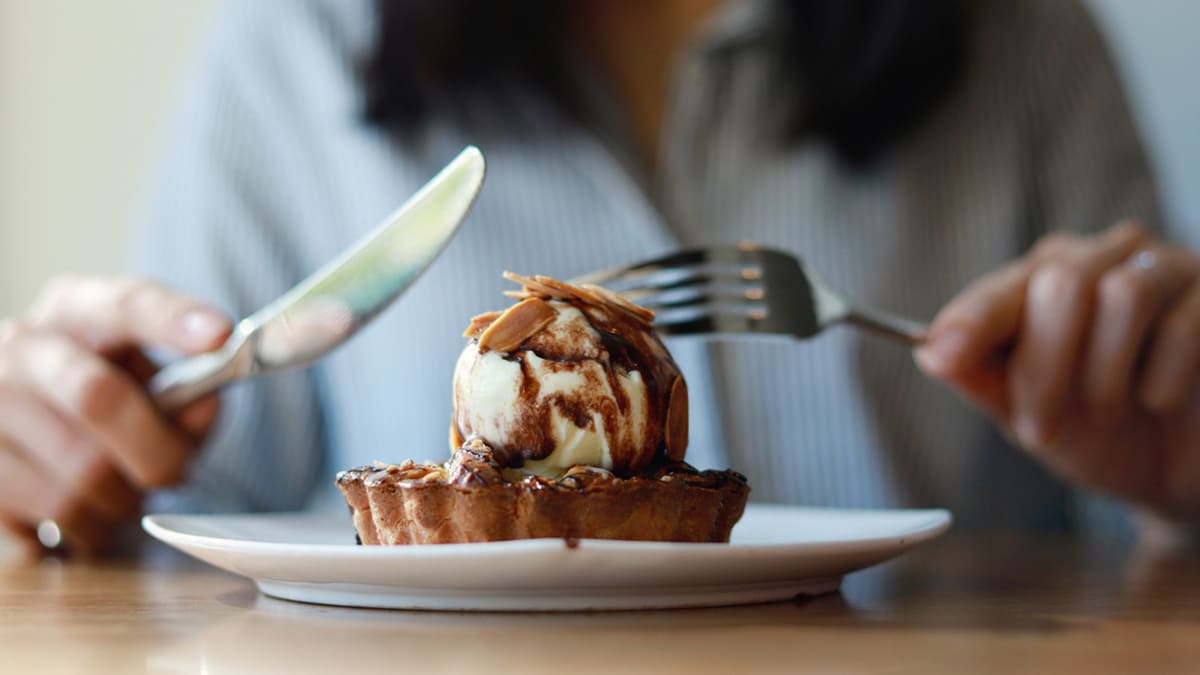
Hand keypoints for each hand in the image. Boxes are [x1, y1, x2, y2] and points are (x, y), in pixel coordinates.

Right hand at [0, 277, 229, 556]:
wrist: (34, 429)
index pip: (125, 305)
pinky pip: (53, 519)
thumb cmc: (115, 401)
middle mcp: (22, 349)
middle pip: (99, 397)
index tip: (220, 336)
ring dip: (124, 502)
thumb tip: (200, 407)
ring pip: (81, 475)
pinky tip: (88, 512)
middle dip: (158, 451)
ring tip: (125, 493)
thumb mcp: (157, 380)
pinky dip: (89, 530)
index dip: (174, 320)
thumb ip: (193, 390)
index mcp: (76, 311)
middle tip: (176, 472)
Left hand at [915, 222, 1199, 519]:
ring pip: (1123, 295)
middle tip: (1040, 425)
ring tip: (1108, 410)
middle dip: (1045, 368)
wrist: (1175, 471)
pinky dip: (1159, 380)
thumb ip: (984, 382)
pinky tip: (1155, 400)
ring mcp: (1162, 268)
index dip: (970, 322)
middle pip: (1060, 284)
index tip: (942, 357)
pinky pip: (1182, 326)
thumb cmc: (1099, 435)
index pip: (999, 290)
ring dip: (1106, 375)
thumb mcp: (1029, 418)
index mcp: (1039, 282)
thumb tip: (928, 354)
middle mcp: (1098, 260)